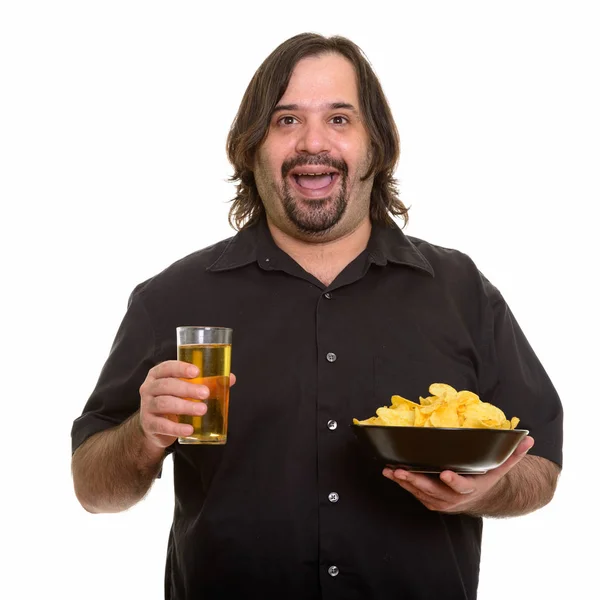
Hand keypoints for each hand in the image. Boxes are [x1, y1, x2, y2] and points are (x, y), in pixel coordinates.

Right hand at [138, 360, 236, 448]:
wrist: (154, 427)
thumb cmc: (173, 401)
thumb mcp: (185, 390)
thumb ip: (206, 382)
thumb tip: (230, 378)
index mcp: (158, 375)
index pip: (167, 367)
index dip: (181, 368)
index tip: (197, 372)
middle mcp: (149, 388)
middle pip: (167, 385)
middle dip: (187, 388)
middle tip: (205, 393)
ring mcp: (147, 407)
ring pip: (164, 403)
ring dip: (185, 406)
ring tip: (202, 410)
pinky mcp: (149, 424)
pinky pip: (162, 425)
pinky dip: (177, 428)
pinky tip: (190, 429)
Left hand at [382, 436, 534, 513]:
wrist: (478, 498)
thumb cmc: (487, 478)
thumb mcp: (500, 468)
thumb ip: (513, 454)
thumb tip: (528, 438)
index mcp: (472, 488)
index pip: (463, 486)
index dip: (453, 481)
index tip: (445, 473)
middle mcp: (455, 498)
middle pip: (434, 491)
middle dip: (417, 481)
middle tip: (402, 471)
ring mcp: (441, 501)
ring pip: (420, 493)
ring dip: (404, 482)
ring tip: (391, 471)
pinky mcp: (429, 501)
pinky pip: (414, 493)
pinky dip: (402, 483)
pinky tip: (390, 472)